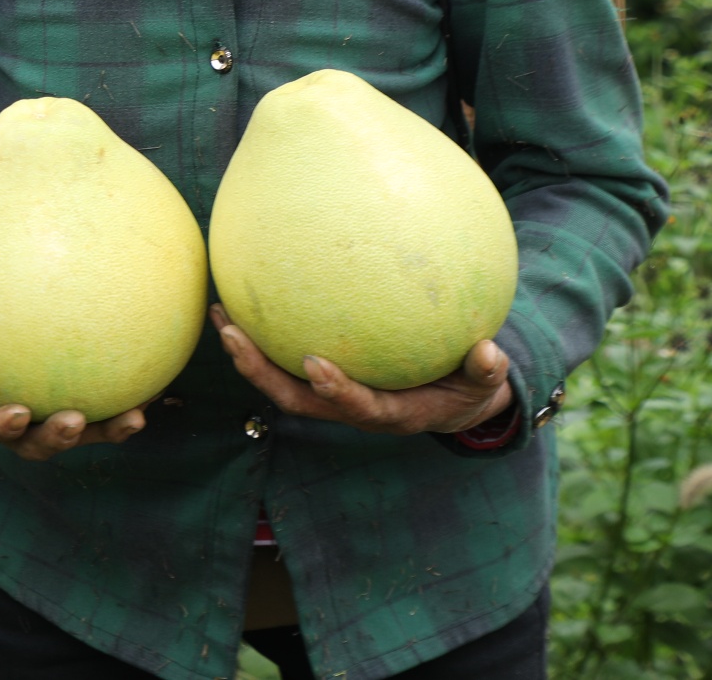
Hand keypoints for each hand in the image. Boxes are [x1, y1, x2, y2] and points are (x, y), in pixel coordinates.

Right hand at [0, 325, 148, 460]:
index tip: (17, 414)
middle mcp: (9, 426)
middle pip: (35, 443)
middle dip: (58, 438)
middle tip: (75, 421)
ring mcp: (41, 418)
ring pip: (75, 432)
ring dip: (105, 429)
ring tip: (135, 417)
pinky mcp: (67, 402)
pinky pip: (98, 405)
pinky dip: (124, 400)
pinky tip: (155, 384)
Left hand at [212, 306, 512, 434]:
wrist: (452, 401)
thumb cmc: (468, 386)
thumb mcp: (486, 383)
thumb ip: (487, 371)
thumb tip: (491, 351)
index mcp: (391, 413)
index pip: (359, 407)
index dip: (336, 391)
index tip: (316, 364)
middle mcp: (351, 408)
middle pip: (297, 398)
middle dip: (261, 372)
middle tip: (233, 335)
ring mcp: (332, 395)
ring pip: (281, 380)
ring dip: (247, 352)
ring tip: (220, 315)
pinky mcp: (322, 377)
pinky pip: (285, 357)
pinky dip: (262, 334)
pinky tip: (243, 297)